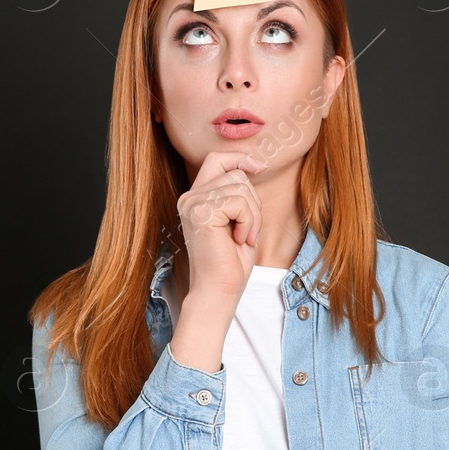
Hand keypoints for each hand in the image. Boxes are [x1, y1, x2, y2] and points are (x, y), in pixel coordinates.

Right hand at [178, 151, 267, 304]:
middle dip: (253, 202)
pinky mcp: (201, 213)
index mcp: (195, 197)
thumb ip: (237, 192)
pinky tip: (239, 240)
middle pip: (235, 174)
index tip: (259, 167)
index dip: (239, 158)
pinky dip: (249, 222)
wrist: (218, 291)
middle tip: (247, 231)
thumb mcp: (238, 219)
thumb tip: (254, 164)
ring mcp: (192, 204)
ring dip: (253, 215)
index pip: (216, 159)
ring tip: (243, 238)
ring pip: (241, 187)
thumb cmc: (230, 261)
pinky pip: (240, 202)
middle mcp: (189, 198)